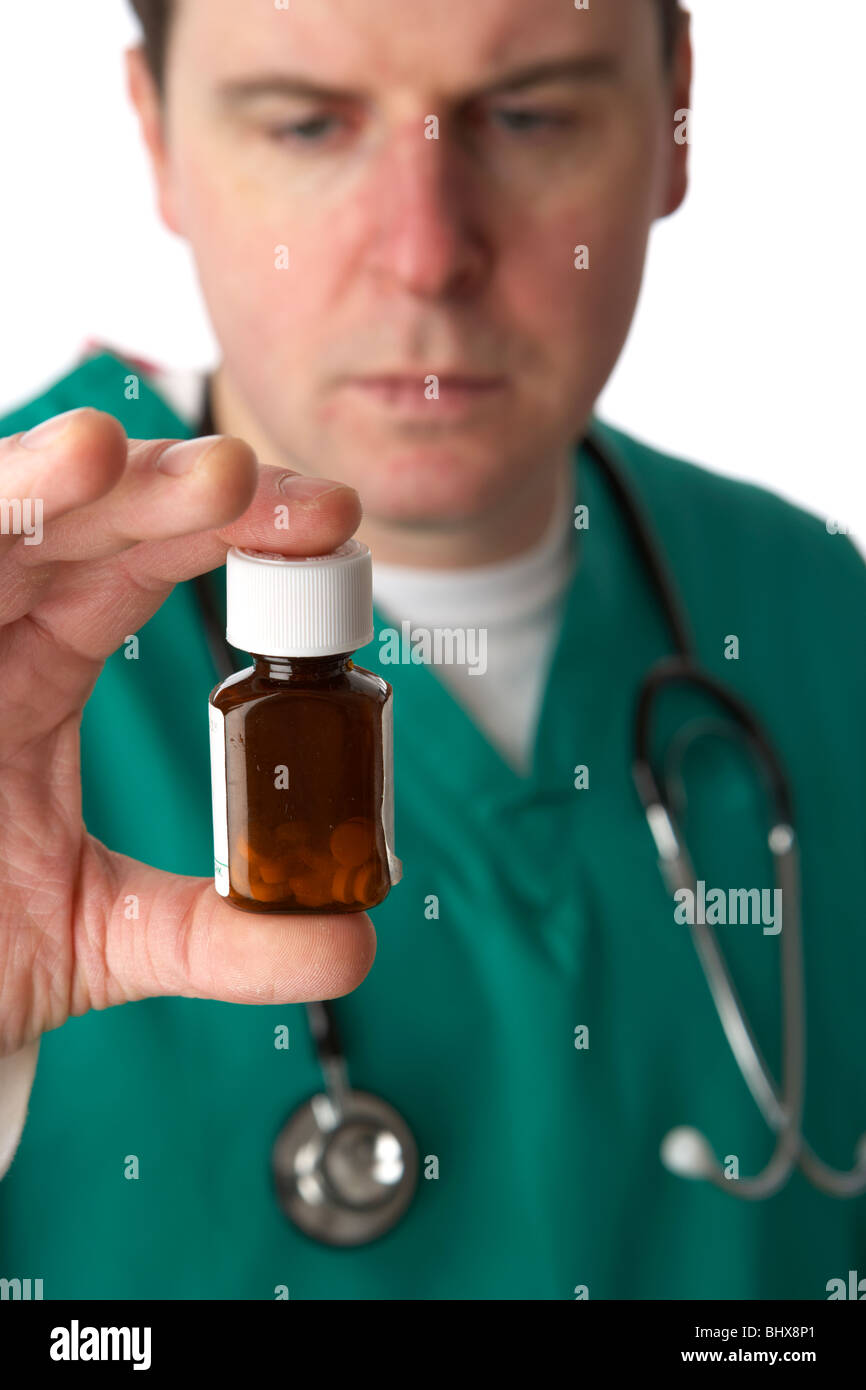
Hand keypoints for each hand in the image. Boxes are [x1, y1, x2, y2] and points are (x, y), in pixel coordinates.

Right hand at [0, 408, 374, 1057]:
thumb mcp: (107, 936)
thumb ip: (222, 933)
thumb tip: (354, 942)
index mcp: (43, 668)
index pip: (148, 566)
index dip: (237, 532)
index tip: (332, 521)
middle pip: (89, 519)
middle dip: (178, 488)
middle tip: (264, 487)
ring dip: (66, 475)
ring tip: (141, 456)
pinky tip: (57, 470)